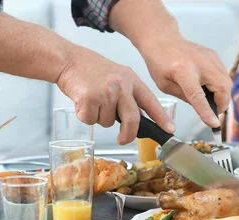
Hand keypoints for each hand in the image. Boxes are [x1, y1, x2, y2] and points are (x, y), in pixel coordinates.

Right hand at [57, 46, 174, 144]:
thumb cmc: (91, 71)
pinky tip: (82, 101)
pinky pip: (91, 120)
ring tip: (91, 100)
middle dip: (128, 134)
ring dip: (98, 117)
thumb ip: (128, 96)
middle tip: (122, 140)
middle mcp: (121, 85)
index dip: (161, 118)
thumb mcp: (117, 77)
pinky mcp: (90, 99)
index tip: (170, 130)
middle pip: (133, 120)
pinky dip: (84, 116)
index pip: (150, 102)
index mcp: (131, 79)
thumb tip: (137, 120)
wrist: (68, 60)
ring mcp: (106, 92)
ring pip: (108, 122)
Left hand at [138, 36, 231, 126]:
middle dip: (222, 104)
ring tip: (211, 101)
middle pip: (222, 87)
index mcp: (184, 72)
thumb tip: (202, 107)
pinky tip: (210, 88)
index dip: (207, 112)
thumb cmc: (160, 63)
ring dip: (223, 95)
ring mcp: (210, 57)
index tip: (214, 123)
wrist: (163, 40)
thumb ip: (184, 97)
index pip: (199, 96)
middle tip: (214, 112)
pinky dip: (221, 85)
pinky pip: (224, 73)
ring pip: (227, 81)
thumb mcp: (165, 86)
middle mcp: (200, 63)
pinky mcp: (214, 55)